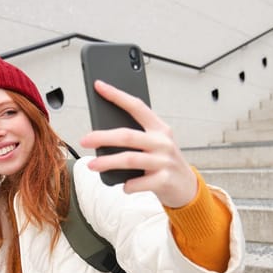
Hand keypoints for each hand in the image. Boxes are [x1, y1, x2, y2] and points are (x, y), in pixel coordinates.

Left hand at [79, 80, 197, 207]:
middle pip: (127, 135)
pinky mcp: (164, 180)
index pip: (136, 106)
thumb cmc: (165, 162)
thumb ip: (136, 137)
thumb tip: (103, 135)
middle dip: (102, 136)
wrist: (187, 187)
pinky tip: (124, 185)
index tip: (99, 86)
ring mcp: (164, 161)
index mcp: (159, 128)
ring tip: (92, 165)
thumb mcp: (155, 144)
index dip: (117, 95)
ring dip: (108, 162)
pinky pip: (139, 182)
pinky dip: (128, 185)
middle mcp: (162, 142)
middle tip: (85, 140)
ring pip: (130, 159)